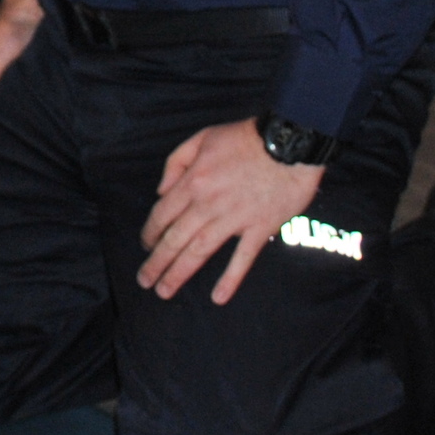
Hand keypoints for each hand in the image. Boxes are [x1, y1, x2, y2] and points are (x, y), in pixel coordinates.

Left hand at [136, 118, 321, 304]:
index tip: (145, 247)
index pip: (162, 214)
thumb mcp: (202, 138)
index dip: (150, 233)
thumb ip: (175, 163)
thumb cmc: (245, 137)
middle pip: (175, 239)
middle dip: (157, 262)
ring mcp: (234, 218)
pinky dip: (230, 279)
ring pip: (199, 251)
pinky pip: (242, 258)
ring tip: (164, 291)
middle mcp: (208, 204)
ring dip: (179, 273)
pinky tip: (218, 297)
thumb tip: (161, 191)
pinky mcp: (259, 228)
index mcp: (193, 181)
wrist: (289, 142)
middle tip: (145, 281)